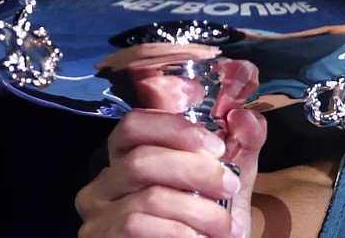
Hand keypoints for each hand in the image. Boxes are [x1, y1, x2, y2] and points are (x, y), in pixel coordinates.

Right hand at [76, 58, 266, 236]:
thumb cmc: (207, 225)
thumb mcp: (227, 182)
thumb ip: (241, 145)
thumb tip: (247, 117)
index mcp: (126, 158)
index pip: (133, 124)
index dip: (175, 128)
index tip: (216, 146)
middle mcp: (103, 184)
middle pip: (142, 159)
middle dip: (196, 170)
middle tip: (230, 186)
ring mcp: (97, 217)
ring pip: (148, 198)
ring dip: (198, 211)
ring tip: (225, 227)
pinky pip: (139, 228)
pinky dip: (180, 233)